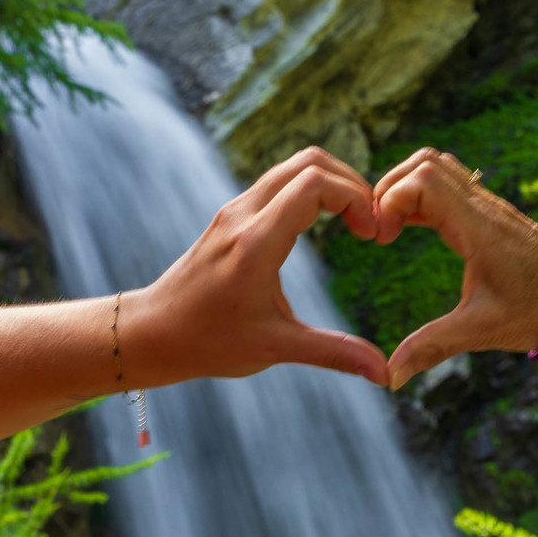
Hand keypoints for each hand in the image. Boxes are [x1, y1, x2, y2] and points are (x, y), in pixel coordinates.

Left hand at [124, 146, 388, 387]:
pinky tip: (325, 224)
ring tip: (355, 221)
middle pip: (309, 162)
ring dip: (332, 183)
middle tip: (371, 222)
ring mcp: (235, 211)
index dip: (355, 198)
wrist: (153, 332)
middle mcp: (244, 216)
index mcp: (256, 243)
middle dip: (351, 183)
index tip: (372, 234)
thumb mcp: (276, 348)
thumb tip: (384, 375)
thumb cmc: (209, 342)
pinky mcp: (232, 216)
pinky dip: (311, 189)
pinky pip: (278, 182)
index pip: (315, 184)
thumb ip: (333, 353)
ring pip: (293, 166)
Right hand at [372, 148, 537, 388]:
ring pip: (440, 167)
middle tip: (381, 227)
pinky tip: (415, 228)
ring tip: (393, 226)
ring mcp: (490, 207)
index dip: (390, 201)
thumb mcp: (481, 330)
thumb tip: (390, 376)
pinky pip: (453, 186)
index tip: (382, 239)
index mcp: (478, 227)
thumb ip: (432, 347)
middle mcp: (484, 207)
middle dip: (391, 187)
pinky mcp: (493, 215)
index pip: (422, 181)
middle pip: (425, 162)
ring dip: (408, 187)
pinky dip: (425, 196)